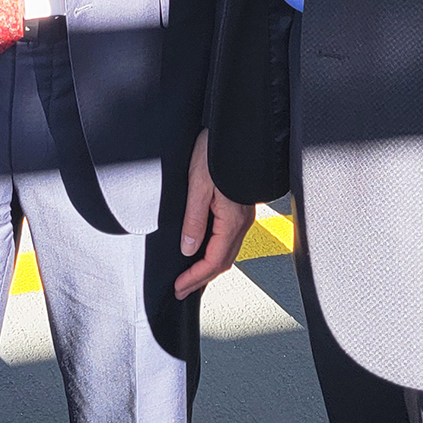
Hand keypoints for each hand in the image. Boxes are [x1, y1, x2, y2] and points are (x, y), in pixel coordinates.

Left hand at [173, 130, 253, 300]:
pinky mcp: (240, 209)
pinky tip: (203, 252)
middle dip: (201, 279)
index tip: (178, 287)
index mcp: (232, 220)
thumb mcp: (198, 186)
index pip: (213, 261)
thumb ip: (194, 220)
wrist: (235, 132)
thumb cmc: (217, 153)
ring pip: (227, 252)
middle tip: (181, 289)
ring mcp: (244, 216)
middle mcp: (242, 222)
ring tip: (190, 277)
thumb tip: (188, 249)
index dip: (194, 277)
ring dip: (208, 268)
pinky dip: (215, 253)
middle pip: (223, 262)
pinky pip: (229, 240)